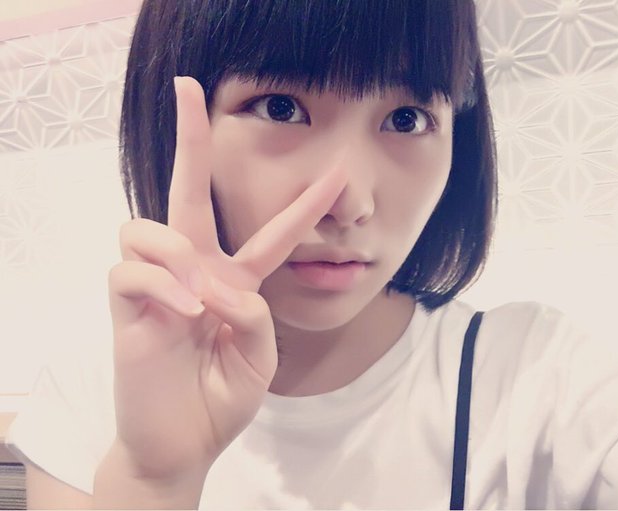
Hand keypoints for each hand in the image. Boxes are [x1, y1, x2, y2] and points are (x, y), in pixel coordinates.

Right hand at [106, 76, 346, 480]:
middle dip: (190, 139)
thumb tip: (217, 284)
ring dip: (177, 252)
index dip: (307, 205)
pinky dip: (161, 286)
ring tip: (198, 298)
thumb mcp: (260, 358)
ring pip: (147, 225)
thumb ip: (254, 317)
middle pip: (188, 191)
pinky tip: (183, 313)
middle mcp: (195, 270)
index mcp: (235, 280)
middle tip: (188, 87)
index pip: (272, 234)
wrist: (184, 442)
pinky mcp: (126, 306)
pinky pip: (132, 270)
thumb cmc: (222, 397)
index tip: (338, 172)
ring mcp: (158, 284)